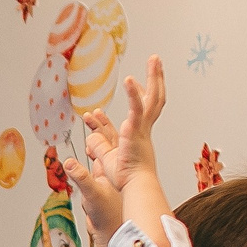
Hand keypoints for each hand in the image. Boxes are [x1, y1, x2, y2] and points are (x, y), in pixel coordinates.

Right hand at [62, 112, 126, 239]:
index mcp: (113, 166)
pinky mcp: (104, 185)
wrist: (114, 233)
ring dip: (97, 139)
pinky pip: (100, 163)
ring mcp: (109, 176)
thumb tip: (68, 162)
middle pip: (108, 142)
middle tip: (89, 114)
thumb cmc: (107, 216)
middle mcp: (113, 169)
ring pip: (104, 152)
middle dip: (99, 127)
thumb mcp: (92, 194)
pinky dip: (95, 155)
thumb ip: (81, 177)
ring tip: (91, 129)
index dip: (100, 126)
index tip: (91, 114)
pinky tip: (90, 152)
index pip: (107, 140)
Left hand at [94, 56, 166, 189]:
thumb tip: (90, 137)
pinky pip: (136, 109)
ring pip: (152, 98)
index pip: (143, 109)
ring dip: (154, 77)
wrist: (135, 188)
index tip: (135, 81)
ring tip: (154, 58)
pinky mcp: (135, 132)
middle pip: (155, 99)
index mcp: (139, 135)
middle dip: (157, 78)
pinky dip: (133, 94)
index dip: (140, 94)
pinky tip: (129, 79)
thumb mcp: (107, 159)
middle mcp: (144, 129)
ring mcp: (142, 129)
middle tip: (157, 61)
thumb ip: (98, 146)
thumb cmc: (125, 179)